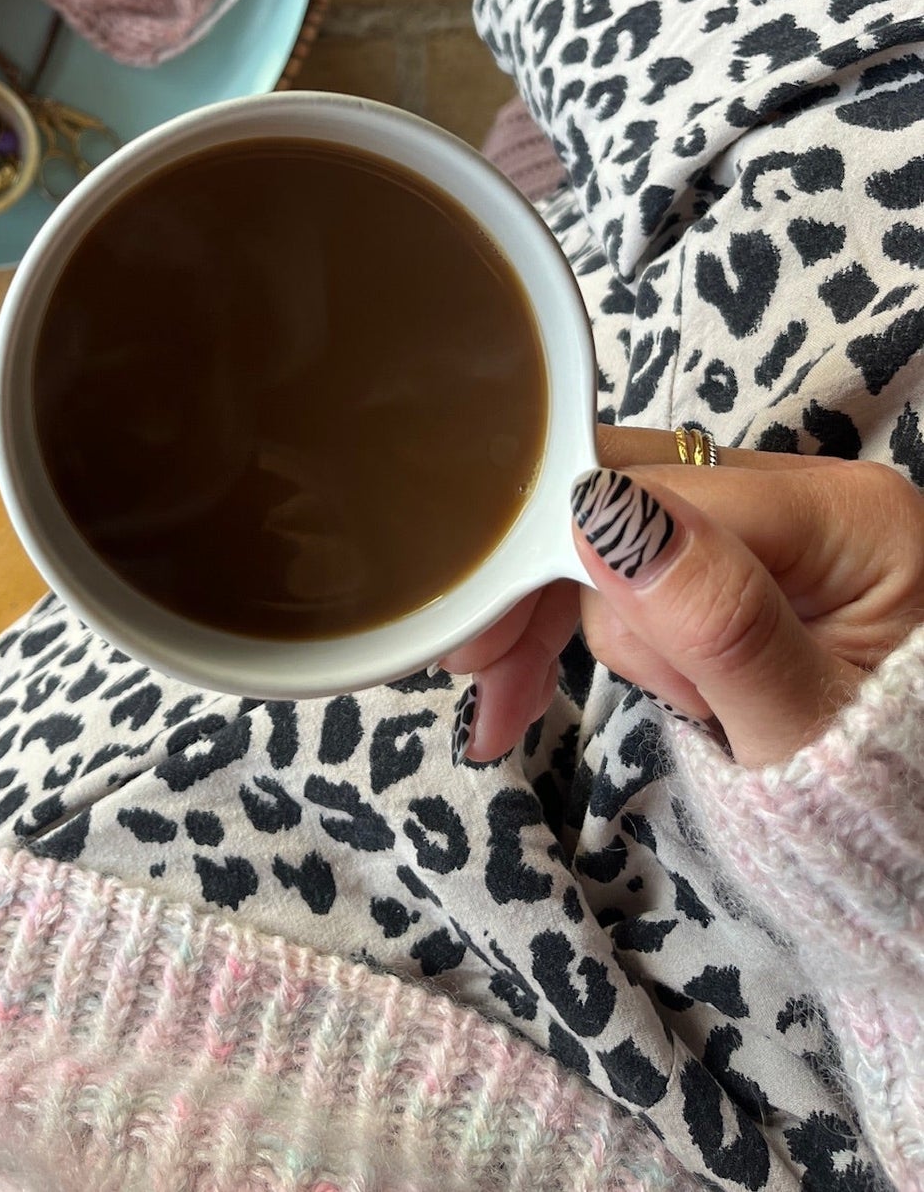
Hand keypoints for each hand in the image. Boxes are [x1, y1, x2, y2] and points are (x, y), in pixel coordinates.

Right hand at [437, 428, 923, 767]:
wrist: (915, 861)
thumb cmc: (878, 808)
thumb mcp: (801, 730)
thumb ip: (719, 620)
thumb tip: (603, 512)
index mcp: (846, 516)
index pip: (658, 496)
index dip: (556, 559)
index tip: (481, 644)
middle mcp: (810, 497)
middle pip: (625, 497)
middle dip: (543, 591)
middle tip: (478, 680)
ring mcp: (774, 530)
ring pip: (614, 537)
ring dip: (567, 627)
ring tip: (543, 713)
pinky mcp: (740, 566)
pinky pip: (636, 570)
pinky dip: (587, 628)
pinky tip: (536, 683)